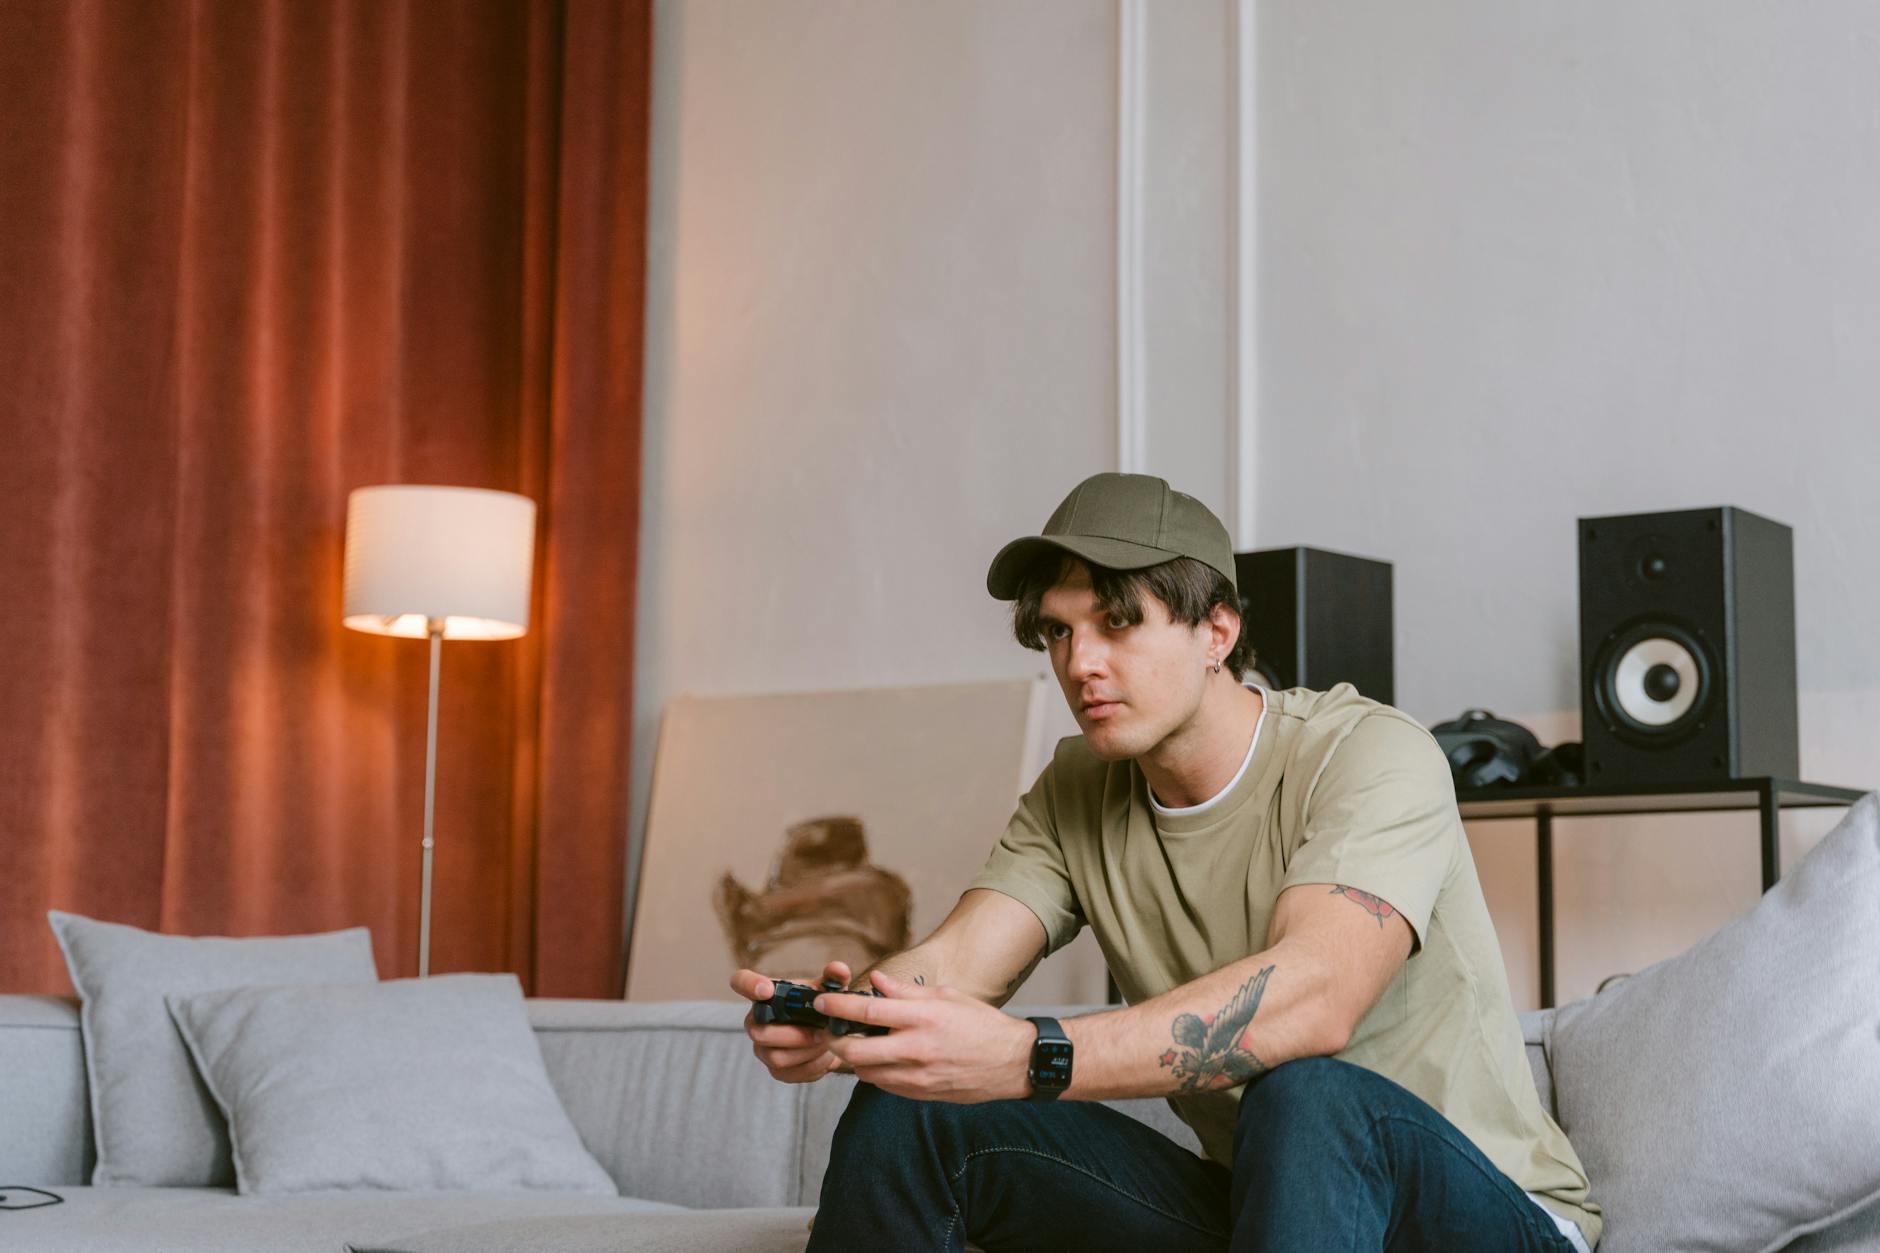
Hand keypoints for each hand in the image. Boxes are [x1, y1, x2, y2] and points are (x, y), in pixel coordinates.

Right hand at [730, 959, 852, 1083]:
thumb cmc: (822, 1006)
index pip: (741, 982)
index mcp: (765, 994)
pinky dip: (811, 1066)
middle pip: (758, 1032)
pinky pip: (788, 1073)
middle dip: (793, 1034)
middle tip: (820, 1032)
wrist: (833, 1035)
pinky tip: (825, 1057)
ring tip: (827, 1044)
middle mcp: (756, 1021)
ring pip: (776, 1057)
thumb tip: (838, 969)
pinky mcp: (776, 1070)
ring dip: (806, 1052)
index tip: (767, 990)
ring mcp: (763, 1048)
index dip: (748, 985)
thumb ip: (834, 977)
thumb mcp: (829, 990)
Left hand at [817, 971, 1036, 1102]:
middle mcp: (915, 1048)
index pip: (867, 1009)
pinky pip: (883, 1085)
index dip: (837, 1005)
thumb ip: (907, 992)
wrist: (1012, 1063)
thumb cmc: (981, 1024)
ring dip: (855, 1058)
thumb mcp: (946, 997)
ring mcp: (916, 1076)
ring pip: (865, 1071)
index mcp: (922, 1017)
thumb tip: (876, 982)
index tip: (821, 1002)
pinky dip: (876, 1072)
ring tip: (861, 1043)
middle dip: (836, 1040)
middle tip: (832, 1031)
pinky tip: (884, 1060)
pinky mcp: (919, 1094)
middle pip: (855, 1049)